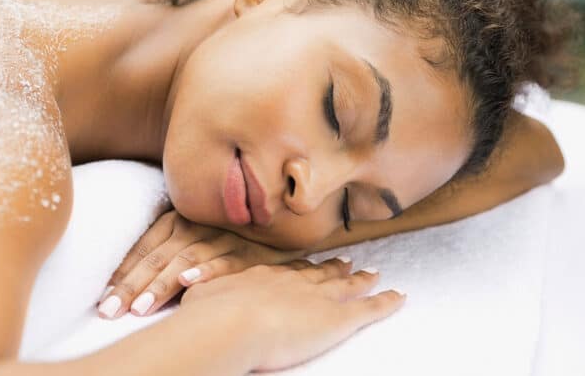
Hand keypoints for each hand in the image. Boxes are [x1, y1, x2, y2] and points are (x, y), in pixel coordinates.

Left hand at [97, 208, 310, 318]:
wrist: (283, 224)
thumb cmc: (231, 237)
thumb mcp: (194, 238)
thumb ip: (166, 254)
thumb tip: (125, 284)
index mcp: (179, 220)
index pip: (145, 248)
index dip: (123, 273)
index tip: (103, 298)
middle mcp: (198, 225)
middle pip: (158, 256)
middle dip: (132, 285)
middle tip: (110, 311)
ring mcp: (224, 237)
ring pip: (186, 260)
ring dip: (162, 284)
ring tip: (141, 307)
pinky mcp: (250, 253)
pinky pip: (226, 262)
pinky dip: (207, 271)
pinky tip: (190, 283)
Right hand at [181, 259, 404, 371]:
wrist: (231, 323)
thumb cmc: (210, 313)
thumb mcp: (201, 294)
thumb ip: (203, 290)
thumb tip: (185, 281)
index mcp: (264, 277)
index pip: (289, 271)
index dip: (302, 268)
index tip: (312, 262)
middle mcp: (293, 281)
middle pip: (319, 273)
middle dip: (335, 268)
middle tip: (348, 262)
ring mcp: (317, 297)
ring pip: (346, 285)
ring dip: (361, 279)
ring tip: (373, 273)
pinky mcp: (337, 318)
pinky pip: (369, 308)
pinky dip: (386, 302)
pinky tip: (399, 296)